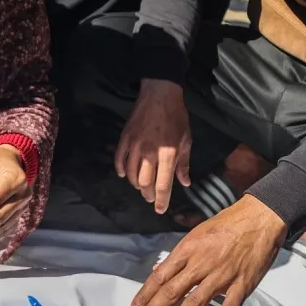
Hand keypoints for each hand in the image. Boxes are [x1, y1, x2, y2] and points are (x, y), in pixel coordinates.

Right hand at [115, 79, 192, 213]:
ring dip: (136, 184)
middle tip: (150, 198)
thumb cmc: (177, 117)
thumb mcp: (186, 140)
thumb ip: (184, 163)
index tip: (160, 210)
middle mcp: (149, 154)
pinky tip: (125, 175)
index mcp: (167, 155)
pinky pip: (119, 159)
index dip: (161, 201)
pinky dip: (121, 170)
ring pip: (131, 174)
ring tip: (140, 187)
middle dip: (148, 194)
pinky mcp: (125, 139)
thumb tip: (185, 182)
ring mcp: (134, 146)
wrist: (159, 95)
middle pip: (145, 183)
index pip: (163, 185)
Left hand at [130, 194, 285, 305]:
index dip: (145, 295)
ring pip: (195, 303)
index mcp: (187, 250)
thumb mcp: (196, 234)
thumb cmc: (226, 224)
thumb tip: (158, 272)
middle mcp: (200, 264)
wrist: (259, 219)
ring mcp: (221, 276)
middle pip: (172, 292)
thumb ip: (178, 256)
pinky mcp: (241, 285)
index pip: (160, 276)